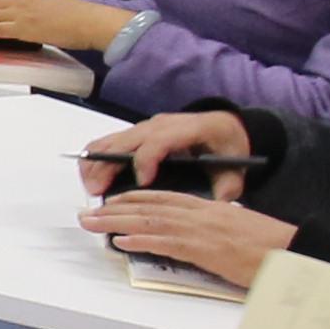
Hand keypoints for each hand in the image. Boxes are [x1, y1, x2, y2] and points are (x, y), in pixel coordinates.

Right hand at [78, 109, 260, 195]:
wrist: (225, 126)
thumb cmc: (227, 146)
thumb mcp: (236, 167)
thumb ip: (229, 187)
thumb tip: (218, 203)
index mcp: (188, 129)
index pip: (158, 141)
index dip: (145, 160)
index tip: (142, 182)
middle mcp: (161, 125)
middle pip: (125, 141)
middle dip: (108, 166)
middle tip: (98, 192)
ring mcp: (146, 127)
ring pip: (110, 140)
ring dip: (96, 163)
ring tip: (92, 189)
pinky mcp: (136, 133)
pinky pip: (108, 142)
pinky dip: (96, 159)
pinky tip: (94, 179)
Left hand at [83, 184, 293, 287]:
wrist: (297, 251)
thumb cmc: (272, 246)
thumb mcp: (238, 229)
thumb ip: (214, 226)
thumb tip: (195, 234)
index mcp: (211, 207)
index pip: (164, 198)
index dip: (134, 198)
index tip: (112, 201)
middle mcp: (203, 214)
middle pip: (150, 206)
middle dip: (115, 208)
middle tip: (88, 212)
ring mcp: (203, 230)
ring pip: (151, 221)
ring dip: (117, 222)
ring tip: (92, 224)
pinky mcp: (206, 250)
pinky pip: (166, 242)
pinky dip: (141, 239)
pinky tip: (121, 240)